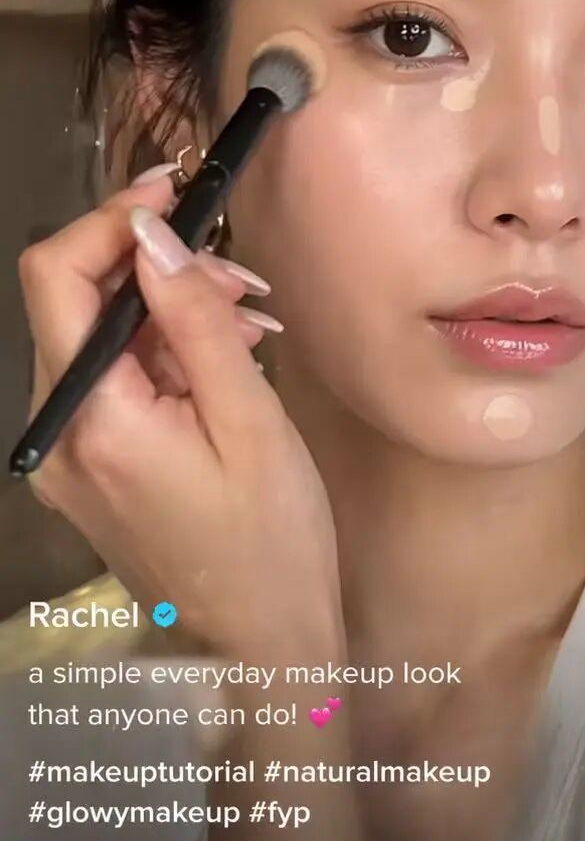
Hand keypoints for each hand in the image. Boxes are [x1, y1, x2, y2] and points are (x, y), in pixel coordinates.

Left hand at [17, 171, 342, 661]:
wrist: (260, 650)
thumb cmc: (271, 543)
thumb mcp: (248, 420)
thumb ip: (194, 319)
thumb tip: (153, 231)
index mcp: (93, 419)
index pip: (58, 277)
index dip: (112, 218)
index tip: (176, 191)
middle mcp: (57, 433)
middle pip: (75, 302)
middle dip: (153, 266)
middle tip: (240, 279)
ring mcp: (65, 455)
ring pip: (97, 339)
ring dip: (167, 311)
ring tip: (250, 324)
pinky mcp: (86, 468)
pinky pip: (110, 383)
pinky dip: (163, 356)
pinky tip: (226, 361)